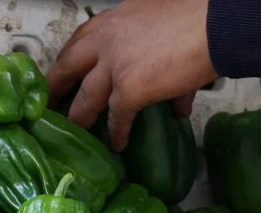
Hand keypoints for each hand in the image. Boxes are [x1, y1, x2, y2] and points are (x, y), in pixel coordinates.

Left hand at [46, 0, 217, 150]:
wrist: (212, 25)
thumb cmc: (198, 18)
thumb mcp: (167, 28)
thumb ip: (165, 62)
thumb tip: (177, 104)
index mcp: (115, 20)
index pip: (83, 37)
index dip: (72, 56)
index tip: (65, 68)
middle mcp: (107, 40)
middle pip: (70, 65)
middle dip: (57, 84)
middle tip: (48, 100)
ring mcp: (115, 65)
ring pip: (86, 96)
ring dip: (79, 116)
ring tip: (76, 130)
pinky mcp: (130, 88)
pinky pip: (118, 116)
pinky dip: (118, 133)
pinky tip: (117, 145)